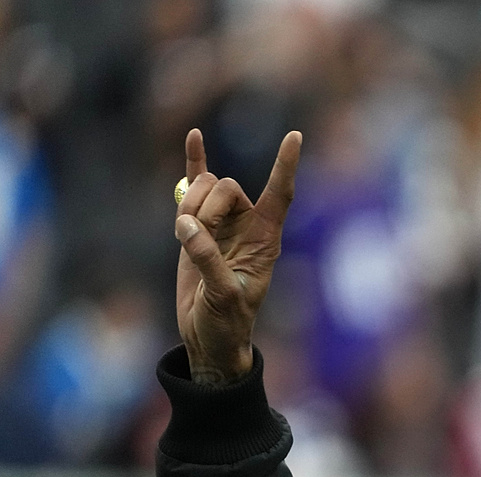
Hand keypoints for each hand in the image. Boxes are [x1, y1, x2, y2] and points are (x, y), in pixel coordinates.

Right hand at [174, 127, 299, 383]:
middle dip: (206, 205)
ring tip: (185, 237)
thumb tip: (187, 226)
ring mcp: (222, 223)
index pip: (281, 195)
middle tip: (193, 236)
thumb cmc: (226, 322)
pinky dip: (194, 162)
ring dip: (189, 205)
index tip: (294, 135)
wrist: (207, 334)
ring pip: (205, 187)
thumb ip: (207, 259)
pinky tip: (194, 136)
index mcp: (266, 240)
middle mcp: (248, 225)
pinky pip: (196, 185)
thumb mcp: (222, 296)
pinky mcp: (197, 225)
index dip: (285, 166)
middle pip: (227, 188)